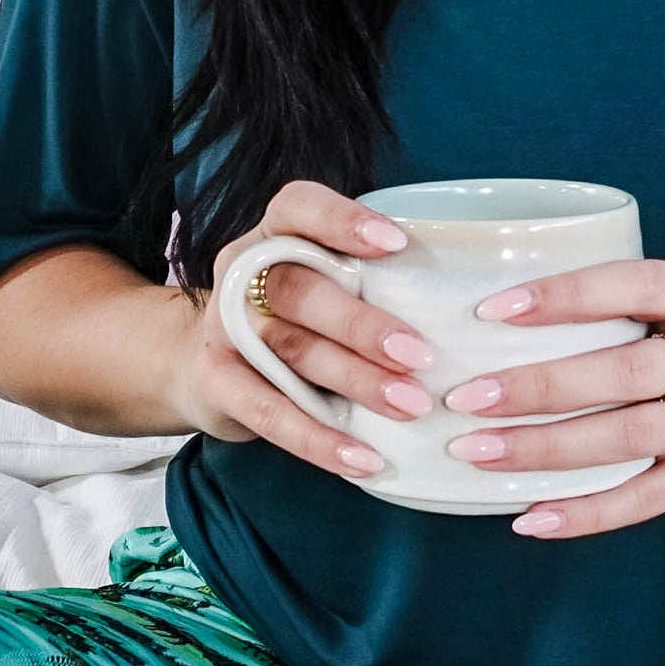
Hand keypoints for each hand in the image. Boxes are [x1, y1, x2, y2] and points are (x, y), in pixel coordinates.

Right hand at [191, 182, 438, 483]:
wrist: (204, 364)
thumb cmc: (293, 318)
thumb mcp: (319, 282)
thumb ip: (366, 279)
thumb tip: (461, 307)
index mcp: (273, 234)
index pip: (298, 208)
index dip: (343, 222)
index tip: (397, 245)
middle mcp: (242, 274)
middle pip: (300, 290)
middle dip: (362, 325)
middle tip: (419, 355)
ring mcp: (223, 328)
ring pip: (292, 351)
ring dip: (356, 381)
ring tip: (411, 406)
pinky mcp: (215, 382)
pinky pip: (270, 414)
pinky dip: (320, 439)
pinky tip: (364, 458)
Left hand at [437, 258, 664, 538]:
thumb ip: (634, 308)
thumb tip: (515, 315)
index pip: (633, 286)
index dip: (566, 295)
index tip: (496, 308)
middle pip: (622, 373)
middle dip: (539, 386)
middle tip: (468, 395)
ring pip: (625, 440)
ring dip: (546, 449)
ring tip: (477, 452)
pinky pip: (645, 499)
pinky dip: (586, 513)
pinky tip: (530, 518)